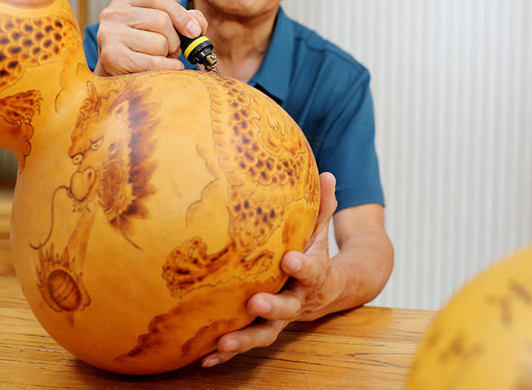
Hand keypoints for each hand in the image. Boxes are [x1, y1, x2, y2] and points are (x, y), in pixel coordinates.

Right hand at [93, 0, 207, 75]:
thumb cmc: (140, 50)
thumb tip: (199, 25)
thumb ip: (181, 20)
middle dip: (174, 40)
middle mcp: (113, 14)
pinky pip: (155, 63)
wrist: (113, 76)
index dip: (181, 14)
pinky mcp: (112, 57)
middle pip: (162, 21)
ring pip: (160, 43)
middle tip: (169, 50)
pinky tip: (161, 70)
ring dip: (167, 56)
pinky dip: (167, 68)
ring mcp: (109, 35)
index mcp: (123, 2)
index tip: (194, 31)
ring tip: (158, 59)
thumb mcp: (157, 29)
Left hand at [200, 172, 339, 367]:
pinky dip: (226, 353)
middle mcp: (297, 301)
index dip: (301, 267)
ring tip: (222, 343)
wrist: (327, 291)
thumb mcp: (320, 231)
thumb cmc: (314, 253)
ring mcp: (280, 319)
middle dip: (271, 308)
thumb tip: (326, 174)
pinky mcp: (262, 328)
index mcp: (312, 276)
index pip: (310, 271)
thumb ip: (322, 206)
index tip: (289, 259)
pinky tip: (204, 359)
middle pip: (287, 309)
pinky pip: (244, 342)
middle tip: (255, 303)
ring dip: (243, 340)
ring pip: (264, 333)